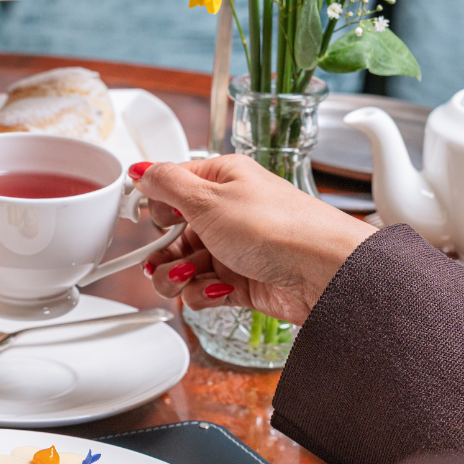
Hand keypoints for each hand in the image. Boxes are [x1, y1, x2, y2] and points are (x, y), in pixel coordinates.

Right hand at [133, 155, 375, 324]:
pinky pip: (201, 291)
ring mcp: (231, 249)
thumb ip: (167, 184)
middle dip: (163, 252)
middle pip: (171, 234)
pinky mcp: (238, 282)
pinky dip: (202, 294)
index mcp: (220, 180)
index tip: (143, 220)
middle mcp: (225, 213)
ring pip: (181, 267)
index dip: (154, 207)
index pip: (171, 188)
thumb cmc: (277, 227)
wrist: (323, 273)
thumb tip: (140, 170)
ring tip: (193, 276)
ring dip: (179, 277)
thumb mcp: (209, 198)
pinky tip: (218, 291)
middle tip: (166, 256)